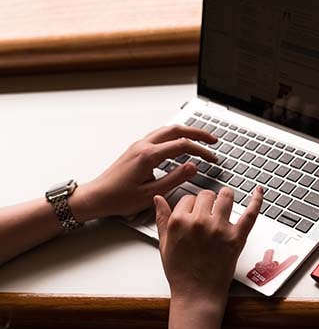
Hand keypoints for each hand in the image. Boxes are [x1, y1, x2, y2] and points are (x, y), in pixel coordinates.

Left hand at [70, 125, 217, 221]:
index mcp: (148, 156)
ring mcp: (139, 146)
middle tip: (213, 140)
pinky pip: (160, 135)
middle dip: (198, 133)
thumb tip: (194, 167)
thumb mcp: (151, 194)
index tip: (212, 158)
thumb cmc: (119, 198)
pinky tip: (180, 143)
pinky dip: (175, 136)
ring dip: (186, 132)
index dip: (201, 151)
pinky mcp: (136, 149)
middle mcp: (143, 146)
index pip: (182, 145)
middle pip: (176, 130)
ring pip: (167, 130)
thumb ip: (175, 179)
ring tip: (200, 139)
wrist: (96, 197)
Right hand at [153, 186, 262, 304]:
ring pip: (226, 196)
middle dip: (207, 201)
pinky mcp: (236, 238)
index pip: (188, 198)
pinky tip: (259, 190)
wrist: (197, 294)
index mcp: (179, 222)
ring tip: (226, 199)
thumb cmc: (180, 272)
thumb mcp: (164, 244)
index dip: (191, 205)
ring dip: (226, 196)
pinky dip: (256, 200)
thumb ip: (161, 218)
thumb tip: (158, 199)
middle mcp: (199, 222)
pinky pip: (250, 213)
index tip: (194, 212)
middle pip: (206, 195)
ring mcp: (219, 229)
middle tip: (209, 211)